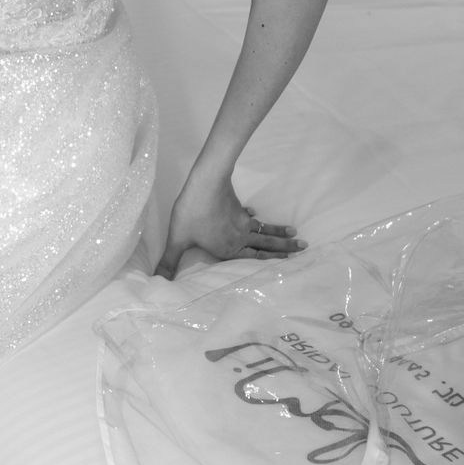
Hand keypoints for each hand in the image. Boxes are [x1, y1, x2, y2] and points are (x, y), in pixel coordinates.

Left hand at [159, 169, 303, 278]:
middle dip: (285, 248)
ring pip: (264, 230)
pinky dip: (256, 218)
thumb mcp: (178, 240)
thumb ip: (169, 262)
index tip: (289, 263)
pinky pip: (251, 216)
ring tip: (296, 234)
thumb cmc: (192, 214)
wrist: (204, 183)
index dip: (271, 262)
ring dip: (279, 233)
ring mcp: (241, 222)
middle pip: (266, 244)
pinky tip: (256, 215)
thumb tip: (159, 281)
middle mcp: (240, 238)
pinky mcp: (237, 207)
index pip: (254, 259)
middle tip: (304, 248)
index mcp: (229, 250)